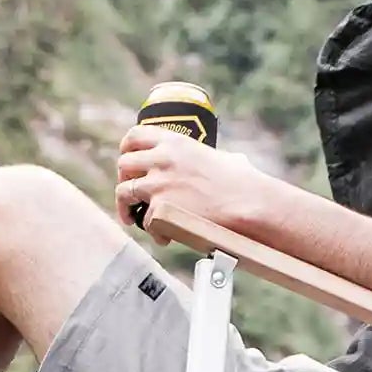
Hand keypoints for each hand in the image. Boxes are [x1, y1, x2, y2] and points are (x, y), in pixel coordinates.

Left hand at [114, 126, 265, 235]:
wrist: (247, 204)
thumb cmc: (243, 183)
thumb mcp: (220, 158)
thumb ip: (207, 158)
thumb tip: (222, 163)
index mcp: (175, 142)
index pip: (136, 135)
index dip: (126, 148)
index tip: (127, 158)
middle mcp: (162, 159)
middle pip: (124, 164)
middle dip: (123, 179)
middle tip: (130, 193)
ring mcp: (158, 184)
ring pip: (124, 193)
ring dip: (126, 207)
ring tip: (132, 218)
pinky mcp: (159, 209)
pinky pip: (145, 221)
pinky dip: (154, 231)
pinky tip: (166, 236)